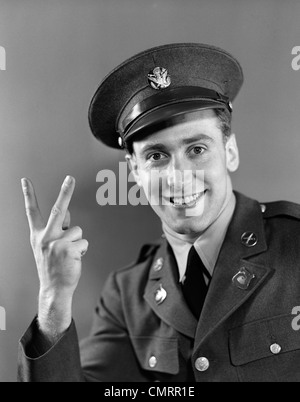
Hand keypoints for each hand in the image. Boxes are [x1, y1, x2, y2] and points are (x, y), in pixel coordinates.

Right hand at [21, 176, 88, 335]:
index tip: (26, 181)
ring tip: (69, 254)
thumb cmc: (52, 266)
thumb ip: (56, 229)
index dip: (28, 195)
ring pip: (78, 231)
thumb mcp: (48, 246)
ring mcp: (57, 242)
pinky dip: (83, 251)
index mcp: (38, 234)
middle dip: (66, 191)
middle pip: (59, 209)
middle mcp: (45, 236)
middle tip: (70, 178)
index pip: (31, 211)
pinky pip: (84, 242)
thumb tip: (67, 212)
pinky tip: (74, 259)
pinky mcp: (69, 248)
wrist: (54, 288)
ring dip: (78, 242)